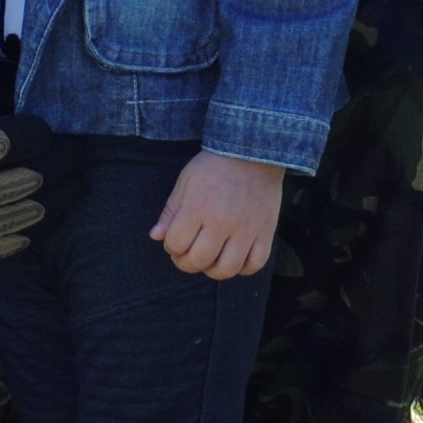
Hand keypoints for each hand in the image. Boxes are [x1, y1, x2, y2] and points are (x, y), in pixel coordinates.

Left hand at [152, 151, 283, 279]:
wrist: (252, 152)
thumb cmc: (214, 166)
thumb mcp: (185, 182)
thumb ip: (171, 211)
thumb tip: (156, 237)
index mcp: (198, 208)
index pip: (176, 245)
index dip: (171, 246)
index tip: (175, 239)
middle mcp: (222, 222)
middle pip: (199, 261)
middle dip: (186, 262)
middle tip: (188, 254)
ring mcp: (246, 229)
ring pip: (227, 269)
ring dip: (213, 270)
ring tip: (210, 259)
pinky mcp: (266, 232)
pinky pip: (255, 264)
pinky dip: (243, 269)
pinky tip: (235, 258)